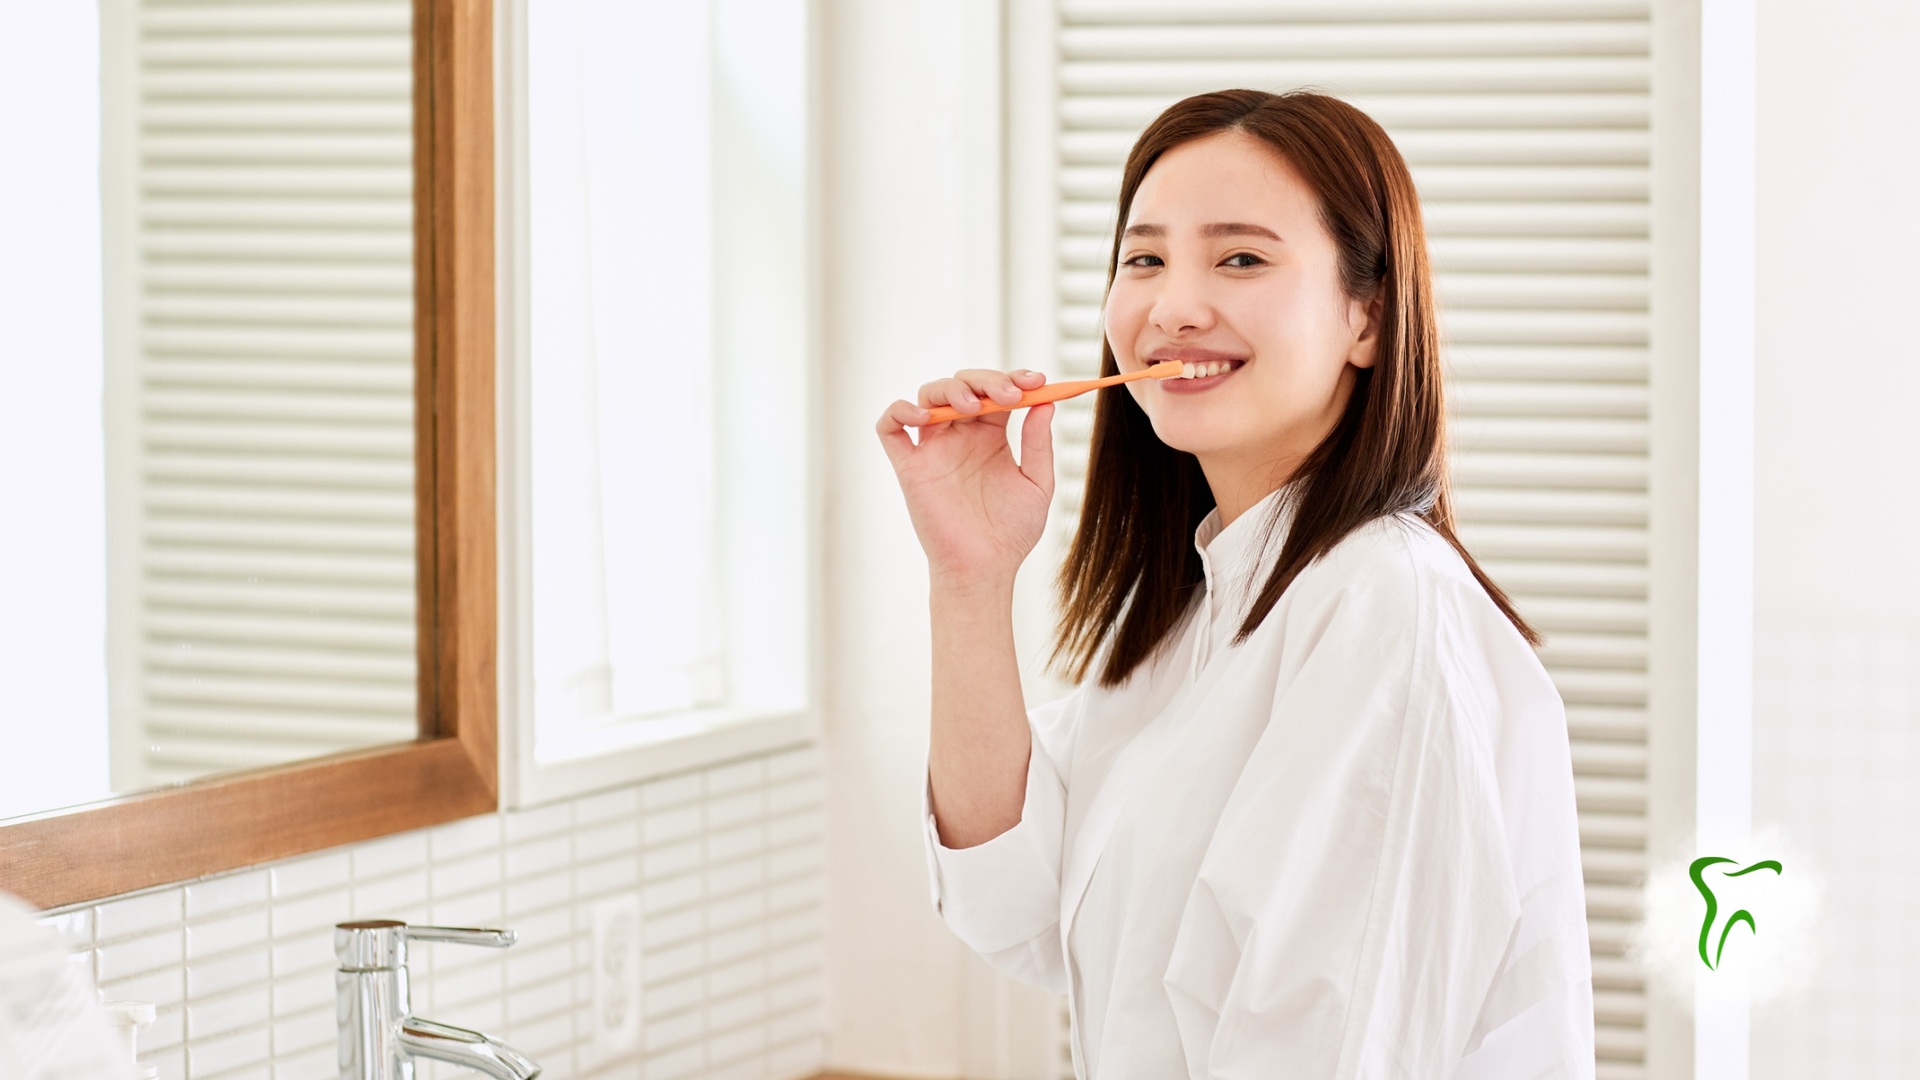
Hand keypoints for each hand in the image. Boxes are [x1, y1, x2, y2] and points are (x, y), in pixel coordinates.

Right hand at [876, 368, 1054, 586]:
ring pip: (929, 396)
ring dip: (950, 389)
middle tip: (1009, 396)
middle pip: (963, 385)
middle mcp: (960, 436)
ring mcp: (933, 449)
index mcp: (990, 436)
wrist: (985, 568)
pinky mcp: (909, 467)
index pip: (996, 391)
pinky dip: (900, 411)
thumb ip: (1038, 443)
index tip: (1036, 381)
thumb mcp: (1037, 484)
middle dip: (986, 380)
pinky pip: (890, 427)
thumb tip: (1046, 402)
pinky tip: (926, 417)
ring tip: (973, 406)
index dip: (1014, 378)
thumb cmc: (1011, 533)